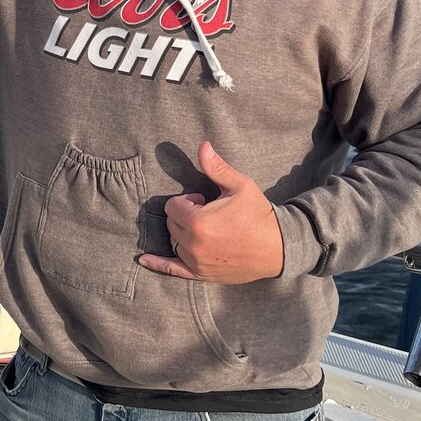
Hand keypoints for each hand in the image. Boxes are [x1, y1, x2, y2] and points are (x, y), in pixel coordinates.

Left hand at [138, 142, 283, 282]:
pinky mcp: (201, 274)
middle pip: (171, 223)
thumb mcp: (239, 186)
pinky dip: (157, 264)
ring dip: (183, 233)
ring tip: (207, 228)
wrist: (278, 247)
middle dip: (184, 214)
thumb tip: (202, 145)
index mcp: (197, 222)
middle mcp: (193, 244)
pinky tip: (142, 259)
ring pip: (174, 242)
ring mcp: (196, 262)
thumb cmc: (258, 214)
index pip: (173, 205)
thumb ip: (216, 167)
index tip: (206, 200)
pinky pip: (171, 270)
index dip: (188, 199)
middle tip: (208, 213)